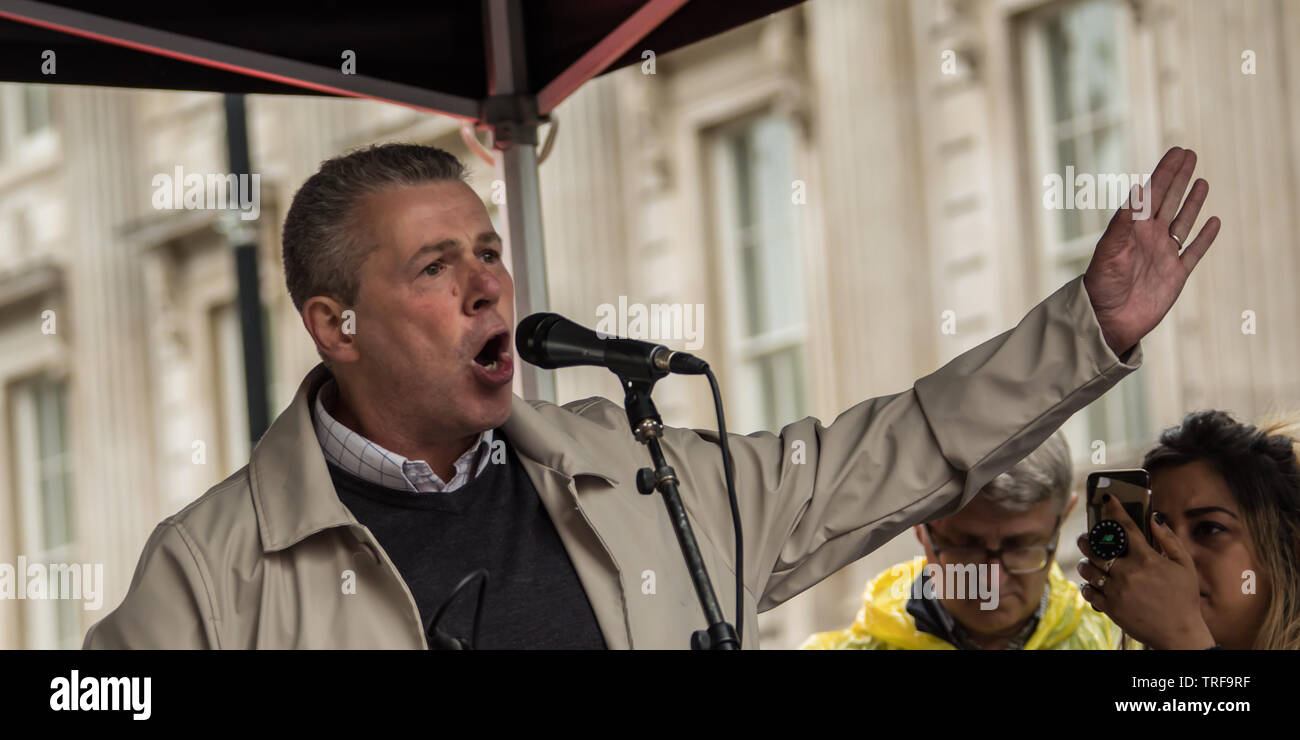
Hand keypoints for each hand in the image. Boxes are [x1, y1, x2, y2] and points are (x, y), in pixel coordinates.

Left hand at [1077, 494, 1215, 648]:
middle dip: (1086, 539)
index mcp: (1146, 559)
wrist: (1180, 633)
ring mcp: (1117, 590)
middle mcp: (1128, 572)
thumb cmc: (1184, 598)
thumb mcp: (1185, 566)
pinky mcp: (1110, 607)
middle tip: (1086, 538)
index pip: (1125, 527)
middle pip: (1095, 547)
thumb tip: (1155, 517)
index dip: (1114, 509)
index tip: (1106, 499)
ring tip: (1089, 562)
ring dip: (1085, 562)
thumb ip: (1169, 539)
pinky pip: (1088, 591)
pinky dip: (1087, 585)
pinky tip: (1093, 583)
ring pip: (1087, 568)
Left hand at [1083, 147, 1220, 356]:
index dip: (1165, 172)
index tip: (1177, 151)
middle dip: (1180, 178)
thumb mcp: (1108, 253)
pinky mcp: (1176, 275)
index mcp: (1132, 229)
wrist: (1108, 321)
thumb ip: (1122, 225)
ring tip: (1202, 182)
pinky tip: (1214, 222)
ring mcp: (1164, 255)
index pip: (1152, 193)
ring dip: (1192, 202)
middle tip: (1190, 154)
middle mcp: (1149, 238)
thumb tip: (1135, 193)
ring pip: (1183, 222)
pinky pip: (1194, 251)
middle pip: (1169, 201)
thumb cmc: (1101, 286)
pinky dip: (1205, 237)